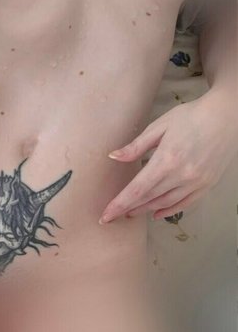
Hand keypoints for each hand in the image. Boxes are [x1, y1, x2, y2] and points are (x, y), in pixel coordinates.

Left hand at [100, 92, 237, 222]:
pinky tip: (156, 213)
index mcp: (166, 160)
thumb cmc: (191, 116)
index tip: (106, 216)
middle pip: (148, 198)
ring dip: (146, 210)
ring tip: (131, 212)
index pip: (137, 190)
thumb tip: (114, 157)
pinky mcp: (207, 184)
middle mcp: (181, 175)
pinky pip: (185, 203)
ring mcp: (196, 182)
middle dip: (128, 209)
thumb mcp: (159, 126)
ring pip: (165, 203)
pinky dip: (169, 210)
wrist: (227, 116)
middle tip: (113, 215)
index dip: (119, 204)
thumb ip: (136, 146)